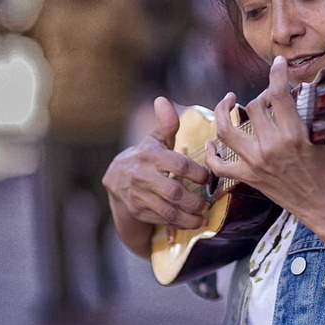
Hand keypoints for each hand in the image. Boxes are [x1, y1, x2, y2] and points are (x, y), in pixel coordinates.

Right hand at [103, 96, 209, 255]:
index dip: (197, 172)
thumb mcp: (155, 139)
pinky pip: (162, 220)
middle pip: (174, 192)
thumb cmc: (145, 156)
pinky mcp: (139, 211)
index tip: (207, 177)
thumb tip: (162, 100)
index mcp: (150, 155)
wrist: (117, 179)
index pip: (178, 165)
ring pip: (168, 211)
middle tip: (207, 203)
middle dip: (194, 200)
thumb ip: (166, 124)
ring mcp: (139, 196)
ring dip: (189, 217)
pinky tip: (192, 223)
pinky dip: (179, 224)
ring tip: (203, 216)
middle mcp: (143, 176)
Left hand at [206, 57, 324, 236]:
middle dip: (261, 95)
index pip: (278, 95)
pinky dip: (211, 153)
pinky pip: (219, 166)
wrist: (324, 205)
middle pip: (253, 107)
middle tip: (270, 96)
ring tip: (227, 101)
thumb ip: (311, 114)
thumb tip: (301, 90)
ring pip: (226, 131)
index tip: (278, 64)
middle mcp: (270, 148)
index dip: (276, 74)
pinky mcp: (249, 177)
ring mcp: (255, 164)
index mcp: (292, 136)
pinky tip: (212, 140)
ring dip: (222, 112)